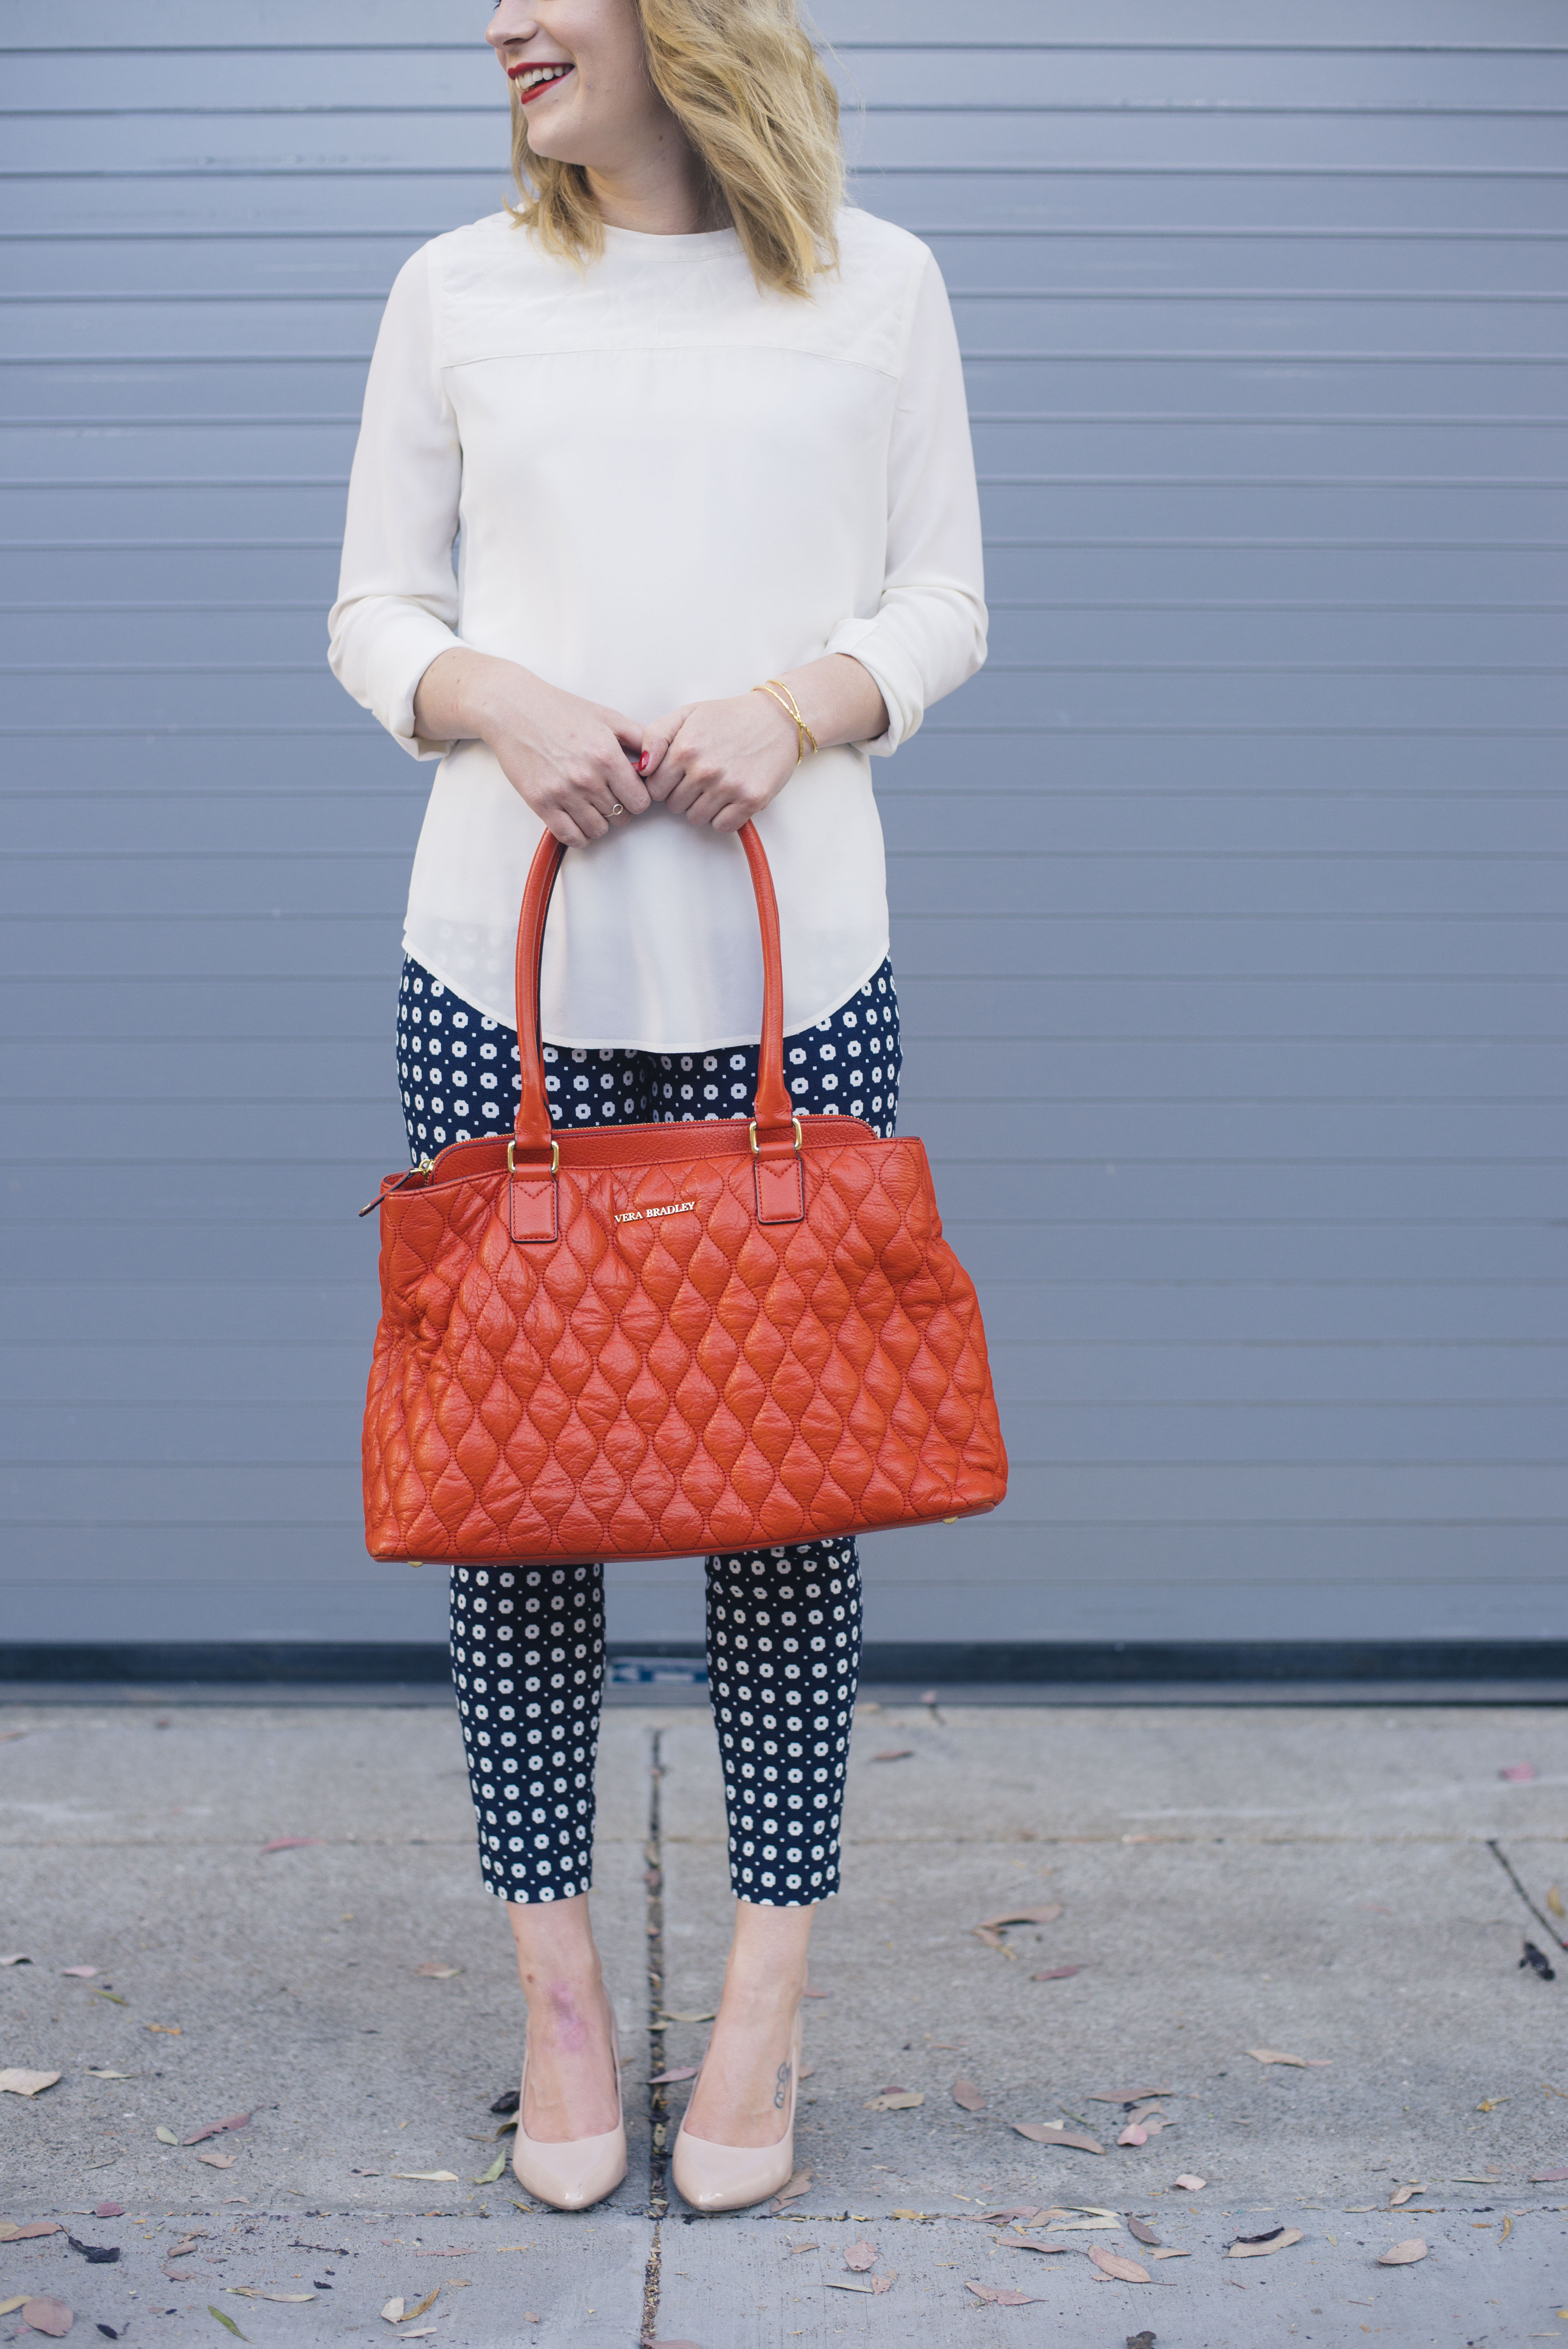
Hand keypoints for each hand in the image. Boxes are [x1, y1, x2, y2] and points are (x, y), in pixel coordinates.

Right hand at [416, 651, 648, 846]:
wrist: (514, 709)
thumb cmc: (562, 710)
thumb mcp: (608, 717)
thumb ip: (639, 739)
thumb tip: (659, 764)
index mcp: (607, 756)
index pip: (641, 801)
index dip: (638, 798)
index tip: (629, 790)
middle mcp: (587, 777)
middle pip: (621, 817)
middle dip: (620, 808)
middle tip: (608, 794)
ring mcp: (562, 792)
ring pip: (598, 830)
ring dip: (599, 822)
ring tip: (591, 804)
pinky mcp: (541, 803)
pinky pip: (571, 837)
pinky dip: (579, 834)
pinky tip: (578, 819)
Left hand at [638, 690, 800, 832]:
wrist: (777, 718)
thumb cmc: (728, 717)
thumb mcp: (686, 715)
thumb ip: (655, 736)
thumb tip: (642, 768)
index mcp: (685, 749)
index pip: (654, 789)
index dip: (664, 783)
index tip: (678, 775)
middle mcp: (704, 770)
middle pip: (674, 806)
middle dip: (683, 794)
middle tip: (701, 777)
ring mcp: (729, 786)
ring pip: (696, 818)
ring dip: (703, 806)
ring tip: (716, 785)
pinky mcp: (751, 800)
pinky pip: (723, 825)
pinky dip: (724, 816)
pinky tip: (730, 797)